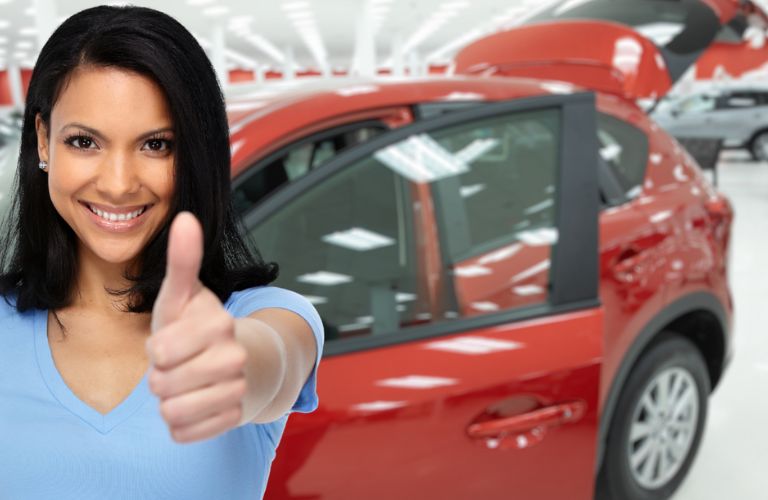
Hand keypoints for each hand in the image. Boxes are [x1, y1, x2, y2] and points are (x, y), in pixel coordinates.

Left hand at [146, 212, 247, 442]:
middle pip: (163, 386)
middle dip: (161, 377)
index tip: (173, 340)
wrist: (239, 362)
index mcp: (221, 324)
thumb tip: (184, 218)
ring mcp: (238, 389)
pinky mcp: (234, 418)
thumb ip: (182, 260)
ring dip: (169, 401)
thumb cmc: (199, 327)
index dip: (157, 349)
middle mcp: (236, 357)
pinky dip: (181, 423)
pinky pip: (184, 433)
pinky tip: (195, 404)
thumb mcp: (184, 295)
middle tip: (179, 365)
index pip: (160, 352)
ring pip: (173, 413)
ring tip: (186, 384)